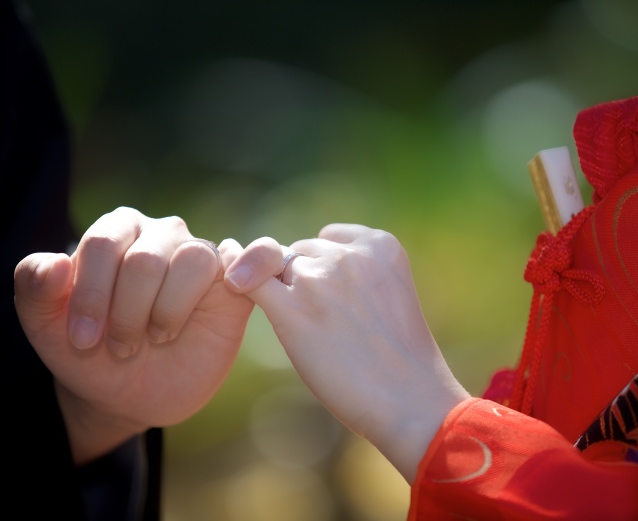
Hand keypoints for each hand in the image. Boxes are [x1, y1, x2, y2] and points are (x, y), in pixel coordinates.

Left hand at [14, 206, 254, 464]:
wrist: (130, 393)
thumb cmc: (90, 352)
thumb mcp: (46, 328)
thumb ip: (35, 291)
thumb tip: (55, 263)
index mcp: (116, 231)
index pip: (102, 244)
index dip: (91, 296)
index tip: (81, 342)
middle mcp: (161, 235)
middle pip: (145, 259)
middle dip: (126, 314)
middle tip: (119, 349)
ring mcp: (201, 258)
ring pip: (193, 260)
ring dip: (168, 311)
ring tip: (156, 338)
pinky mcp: (236, 286)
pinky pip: (259, 254)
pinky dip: (256, 261)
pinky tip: (235, 286)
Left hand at [222, 223, 470, 482]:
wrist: (408, 400)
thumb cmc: (399, 358)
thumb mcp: (390, 294)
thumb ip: (355, 270)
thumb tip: (296, 265)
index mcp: (381, 244)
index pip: (330, 237)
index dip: (325, 266)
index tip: (340, 297)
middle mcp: (349, 254)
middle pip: (301, 253)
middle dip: (303, 280)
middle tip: (327, 323)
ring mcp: (319, 280)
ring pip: (276, 269)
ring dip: (282, 293)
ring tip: (313, 332)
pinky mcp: (291, 310)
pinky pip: (248, 280)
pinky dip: (235, 273)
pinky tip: (228, 274)